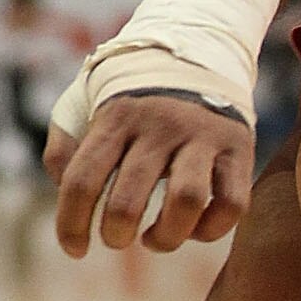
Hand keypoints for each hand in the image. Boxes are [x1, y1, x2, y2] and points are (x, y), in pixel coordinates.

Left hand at [45, 90, 254, 256]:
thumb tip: (62, 188)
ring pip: (186, 201)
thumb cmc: (130, 96)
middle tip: (115, 240)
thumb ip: (64, 144)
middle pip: (128, 200)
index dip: (71, 224)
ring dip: (166, 237)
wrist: (197, 51)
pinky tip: (192, 229)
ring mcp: (201, 136)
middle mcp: (157, 125)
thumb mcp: (85, 102)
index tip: (74, 249)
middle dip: (115, 235)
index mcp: (114, 117)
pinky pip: (232, 202)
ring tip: (153, 239)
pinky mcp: (238, 147)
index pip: (81, 180)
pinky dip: (211, 229)